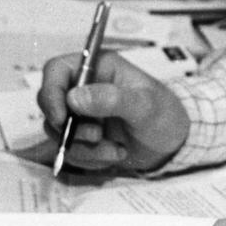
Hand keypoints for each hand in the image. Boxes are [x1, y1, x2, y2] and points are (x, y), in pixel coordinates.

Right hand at [37, 50, 189, 171]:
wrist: (174, 143)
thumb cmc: (166, 115)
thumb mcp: (145, 105)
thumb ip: (112, 99)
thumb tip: (74, 98)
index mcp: (100, 66)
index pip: (57, 69)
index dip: (51, 92)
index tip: (62, 118)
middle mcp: (86, 87)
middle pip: (51, 104)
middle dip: (71, 128)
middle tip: (97, 136)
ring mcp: (83, 113)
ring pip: (59, 132)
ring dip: (84, 148)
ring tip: (115, 148)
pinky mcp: (83, 136)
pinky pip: (70, 150)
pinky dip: (90, 158)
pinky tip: (115, 153)